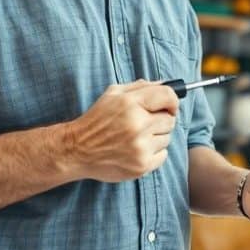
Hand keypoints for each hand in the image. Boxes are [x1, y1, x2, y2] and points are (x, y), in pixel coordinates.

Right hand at [63, 80, 177, 181]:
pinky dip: (154, 153)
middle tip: (145, 124)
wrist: (76, 150)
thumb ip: (141, 87)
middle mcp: (137, 125)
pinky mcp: (141, 165)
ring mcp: (140, 147)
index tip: (169, 106)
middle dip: (160, 120)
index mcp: (130, 103)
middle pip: (170, 119)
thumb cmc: (97, 120)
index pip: (168, 96)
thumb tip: (166, 84)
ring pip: (167, 138)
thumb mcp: (113, 94)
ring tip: (137, 138)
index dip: (172, 101)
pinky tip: (137, 150)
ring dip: (156, 137)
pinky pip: (163, 155)